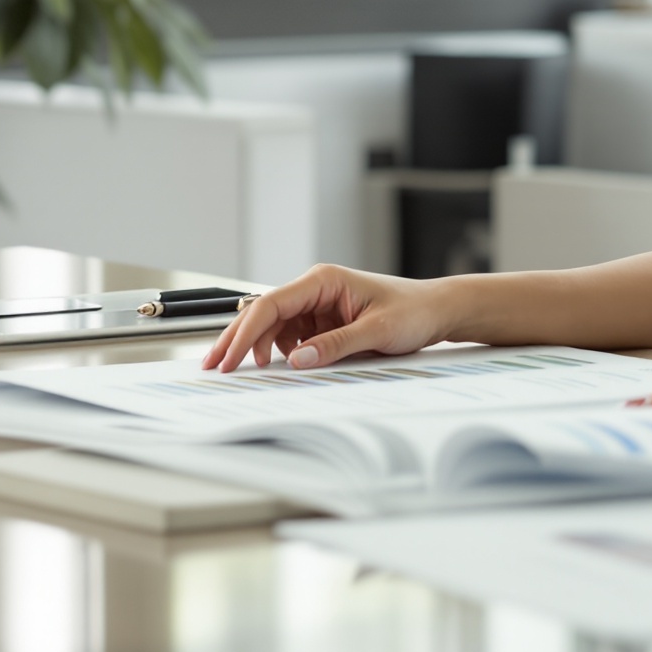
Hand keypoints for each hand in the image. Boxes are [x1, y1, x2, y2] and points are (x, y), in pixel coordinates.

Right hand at [201, 264, 459, 370]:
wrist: (437, 310)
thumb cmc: (414, 310)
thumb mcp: (377, 331)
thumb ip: (337, 345)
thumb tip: (297, 359)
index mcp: (323, 280)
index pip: (271, 304)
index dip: (245, 333)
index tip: (228, 359)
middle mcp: (316, 289)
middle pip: (264, 313)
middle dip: (237, 339)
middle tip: (214, 366)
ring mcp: (318, 305)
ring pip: (274, 326)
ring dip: (256, 347)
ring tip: (238, 370)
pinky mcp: (324, 321)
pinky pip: (292, 336)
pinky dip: (277, 351)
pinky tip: (271, 366)